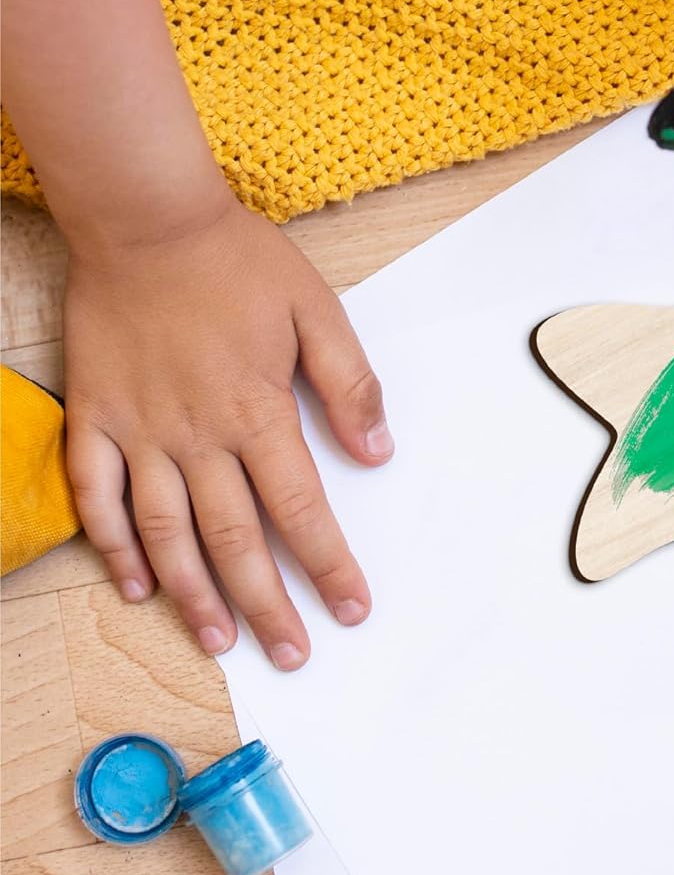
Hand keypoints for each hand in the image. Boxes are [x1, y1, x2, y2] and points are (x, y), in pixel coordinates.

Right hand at [63, 196, 391, 668]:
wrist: (147, 221)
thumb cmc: (236, 261)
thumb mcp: (317, 310)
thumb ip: (350, 384)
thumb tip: (377, 452)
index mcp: (258, 411)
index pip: (302, 511)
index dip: (329, 566)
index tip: (352, 607)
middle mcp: (197, 435)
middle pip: (235, 541)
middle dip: (269, 605)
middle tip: (294, 652)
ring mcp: (139, 432)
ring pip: (166, 535)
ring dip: (194, 596)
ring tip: (220, 643)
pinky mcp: (94, 419)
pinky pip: (95, 499)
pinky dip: (113, 548)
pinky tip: (134, 587)